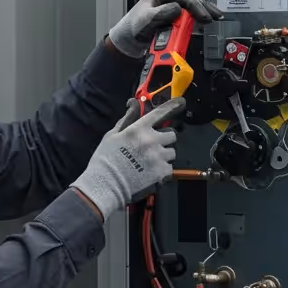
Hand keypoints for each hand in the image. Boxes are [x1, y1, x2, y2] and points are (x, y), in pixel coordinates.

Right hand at [70, 97, 185, 218]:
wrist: (105, 185)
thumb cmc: (105, 159)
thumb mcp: (112, 135)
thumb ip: (127, 119)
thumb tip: (133, 103)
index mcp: (139, 129)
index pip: (160, 113)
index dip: (172, 106)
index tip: (181, 102)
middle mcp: (152, 140)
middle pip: (171, 135)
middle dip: (164, 140)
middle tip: (153, 147)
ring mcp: (158, 157)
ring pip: (172, 152)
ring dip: (164, 156)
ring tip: (150, 163)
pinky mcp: (162, 172)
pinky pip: (170, 168)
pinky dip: (163, 170)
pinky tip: (151, 173)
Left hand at [108, 0, 223, 58]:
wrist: (130, 37)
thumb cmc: (135, 27)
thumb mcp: (146, 19)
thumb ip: (160, 14)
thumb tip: (177, 9)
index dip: (196, 7)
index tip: (204, 17)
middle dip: (204, 7)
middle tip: (216, 16)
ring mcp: (172, 2)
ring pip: (192, 3)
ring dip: (204, 10)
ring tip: (216, 16)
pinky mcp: (174, 11)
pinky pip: (190, 11)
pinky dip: (199, 14)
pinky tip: (207, 18)